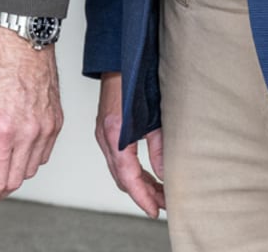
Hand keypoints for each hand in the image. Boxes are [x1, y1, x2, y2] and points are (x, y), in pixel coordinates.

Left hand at [0, 25, 62, 216]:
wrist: (22, 39)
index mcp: (2, 129)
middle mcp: (28, 132)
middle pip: (15, 180)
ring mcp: (46, 128)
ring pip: (32, 170)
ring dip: (15, 172)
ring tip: (0, 159)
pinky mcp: (57, 122)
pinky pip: (44, 154)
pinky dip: (31, 158)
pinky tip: (18, 146)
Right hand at [95, 71, 163, 216]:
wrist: (118, 57)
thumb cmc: (136, 79)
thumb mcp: (155, 116)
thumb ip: (159, 147)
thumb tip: (164, 175)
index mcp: (115, 133)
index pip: (127, 176)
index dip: (142, 196)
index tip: (155, 211)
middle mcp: (105, 136)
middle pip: (121, 178)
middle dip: (143, 194)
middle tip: (165, 205)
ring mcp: (103, 134)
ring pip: (118, 171)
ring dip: (138, 184)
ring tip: (160, 193)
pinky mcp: (106, 130)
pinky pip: (117, 160)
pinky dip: (132, 172)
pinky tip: (147, 176)